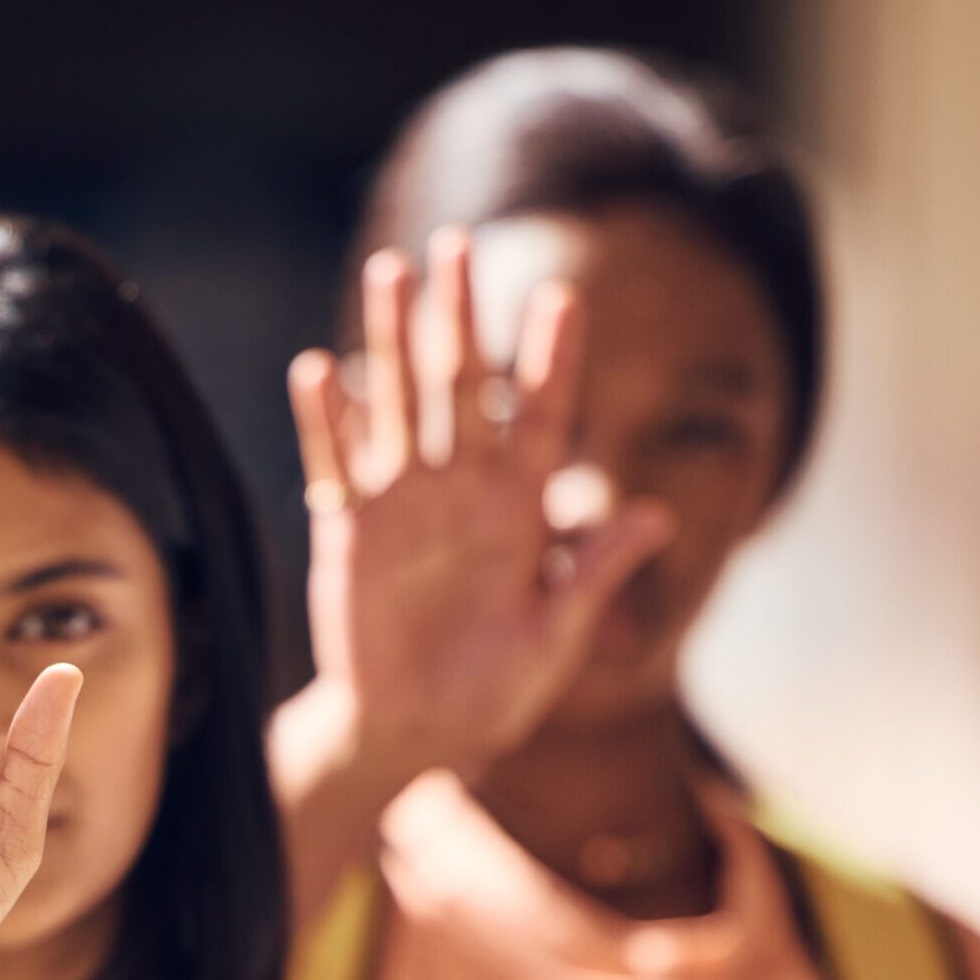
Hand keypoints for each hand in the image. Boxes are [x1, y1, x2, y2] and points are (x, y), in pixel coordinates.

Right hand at [286, 228, 673, 779]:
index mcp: (521, 512)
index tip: (563, 297)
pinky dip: (326, 421)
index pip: (544, 419)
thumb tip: (660, 512)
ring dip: (390, 339)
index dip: (552, 361)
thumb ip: (596, 574)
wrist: (414, 735)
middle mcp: (462, 493)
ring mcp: (403, 507)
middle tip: (456, 244)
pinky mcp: (350, 534)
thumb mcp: (555, 639)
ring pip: (397, 405)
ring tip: (389, 271)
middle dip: (460, 317)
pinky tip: (319, 371)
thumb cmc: (495, 694)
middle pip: (462, 388)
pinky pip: (334, 466)